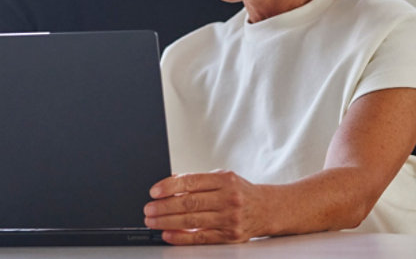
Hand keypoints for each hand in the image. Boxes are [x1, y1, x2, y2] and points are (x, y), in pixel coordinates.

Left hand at [143, 170, 269, 244]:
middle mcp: (228, 198)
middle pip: (190, 203)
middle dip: (165, 207)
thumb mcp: (222, 178)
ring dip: (168, 222)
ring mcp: (230, 218)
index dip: (170, 186)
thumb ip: (197, 180)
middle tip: (148, 209)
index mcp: (225, 180)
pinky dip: (181, 237)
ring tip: (153, 221)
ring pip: (192, 221)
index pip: (192, 182)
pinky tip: (168, 234)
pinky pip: (201, 238)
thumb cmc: (240, 192)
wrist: (267, 209)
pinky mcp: (230, 236)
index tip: (154, 191)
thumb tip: (170, 182)